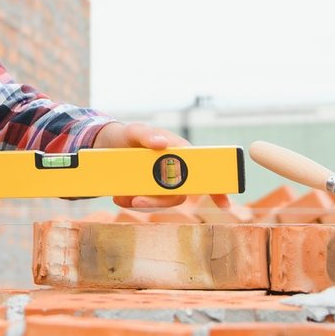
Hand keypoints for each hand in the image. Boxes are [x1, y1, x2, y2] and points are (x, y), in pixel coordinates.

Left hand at [93, 121, 232, 212]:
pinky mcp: (147, 192)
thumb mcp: (135, 130)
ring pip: (162, 201)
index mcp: (181, 153)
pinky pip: (145, 203)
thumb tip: (162, 143)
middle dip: (160, 202)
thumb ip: (147, 134)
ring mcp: (161, 184)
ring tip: (124, 198)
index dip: (217, 188)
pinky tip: (119, 197)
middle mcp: (175, 171)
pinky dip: (131, 202)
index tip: (224, 204)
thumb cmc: (131, 135)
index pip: (204, 171)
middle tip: (138, 201)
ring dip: (145, 204)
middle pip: (179, 193)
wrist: (110, 144)